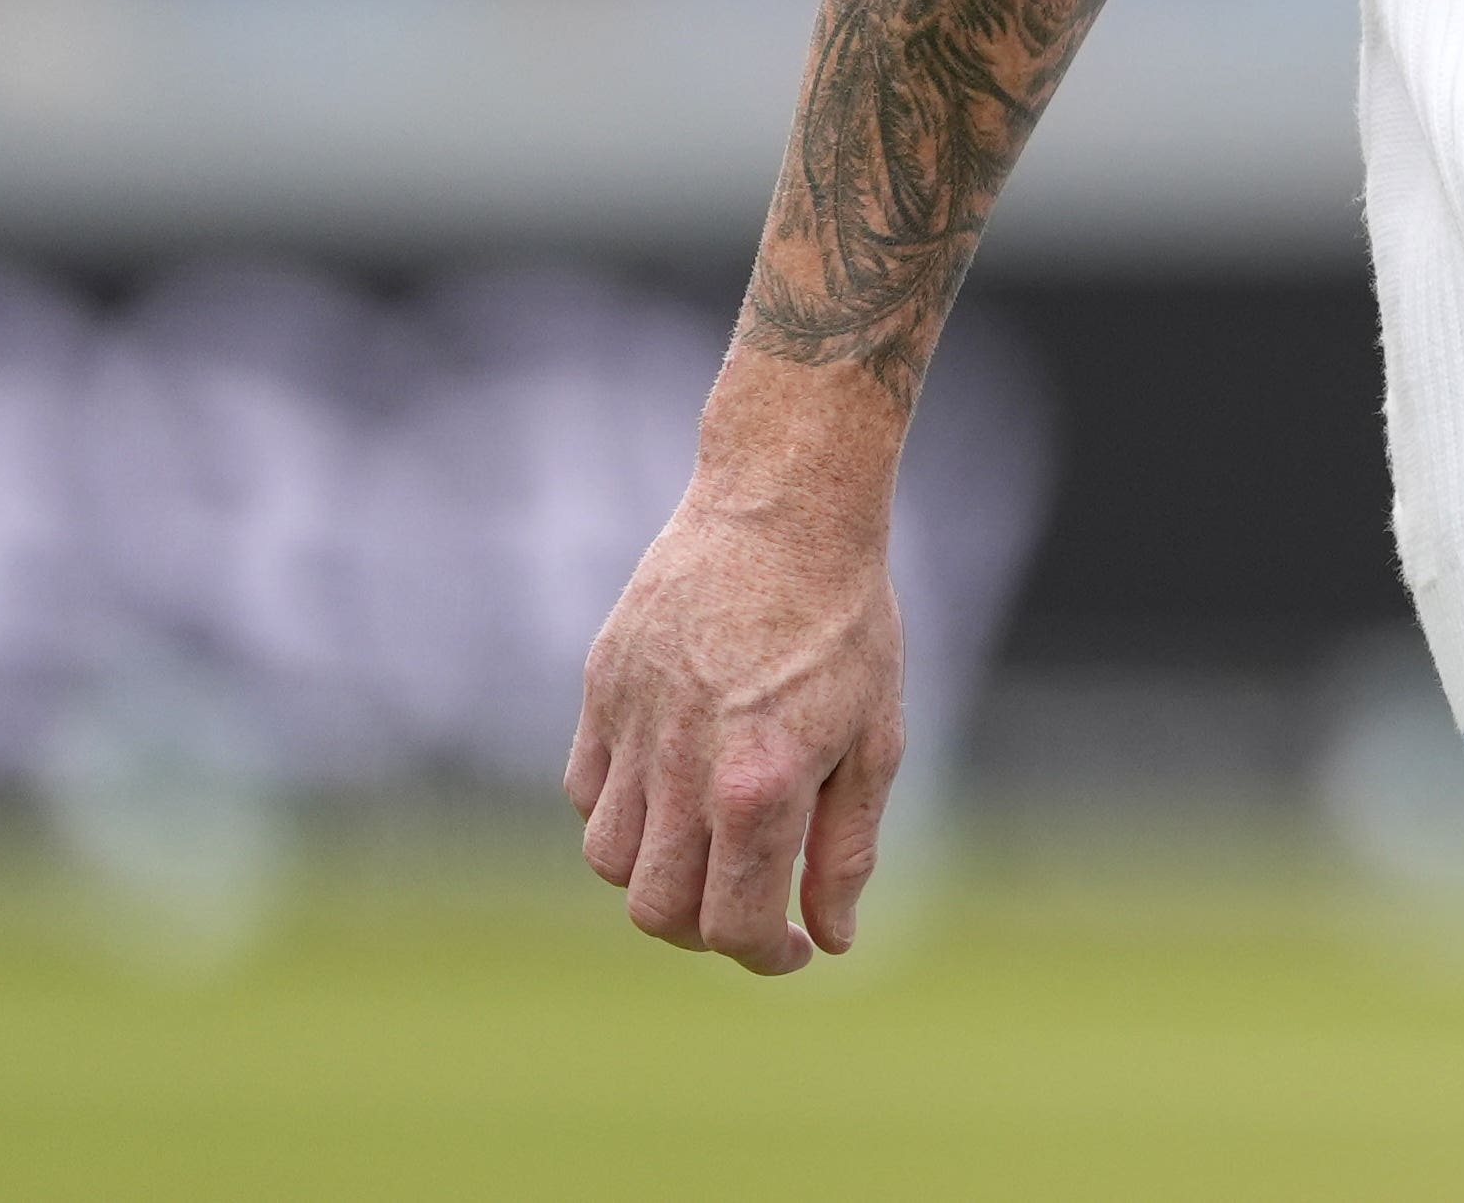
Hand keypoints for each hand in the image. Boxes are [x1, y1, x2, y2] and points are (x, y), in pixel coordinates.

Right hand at [568, 472, 909, 973]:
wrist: (787, 508)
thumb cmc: (846, 623)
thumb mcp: (876, 738)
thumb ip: (847, 847)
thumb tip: (830, 938)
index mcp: (761, 784)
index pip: (734, 923)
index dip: (765, 955)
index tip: (792, 946)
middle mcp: (683, 766)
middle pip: (657, 911)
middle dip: (706, 929)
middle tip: (751, 904)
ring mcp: (631, 727)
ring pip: (609, 862)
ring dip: (657, 874)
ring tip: (712, 841)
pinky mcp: (600, 691)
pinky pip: (587, 793)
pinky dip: (621, 813)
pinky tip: (674, 786)